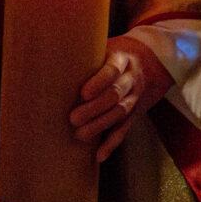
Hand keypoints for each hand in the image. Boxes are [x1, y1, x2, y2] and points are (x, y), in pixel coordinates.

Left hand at [71, 35, 173, 161]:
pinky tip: (99, 155)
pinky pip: (124, 130)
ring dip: (100, 126)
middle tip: (73, 118)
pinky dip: (112, 144)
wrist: (151, 59)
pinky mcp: (134, 113)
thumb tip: (49, 57)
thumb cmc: (113, 53)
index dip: (99, 82)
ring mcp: (134, 97)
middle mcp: (131, 78)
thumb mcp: (104, 46)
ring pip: (120, 113)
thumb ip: (85, 52)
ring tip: (79, 135)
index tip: (84, 93)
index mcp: (122, 59)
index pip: (112, 70)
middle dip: (95, 109)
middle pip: (115, 95)